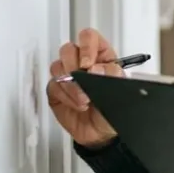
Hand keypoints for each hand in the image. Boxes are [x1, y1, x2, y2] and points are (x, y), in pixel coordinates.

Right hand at [45, 27, 123, 148]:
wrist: (101, 134)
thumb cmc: (113, 110)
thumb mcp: (121, 90)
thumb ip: (112, 75)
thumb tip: (97, 68)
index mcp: (102, 57)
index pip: (89, 38)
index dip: (86, 47)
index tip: (88, 63)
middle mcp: (83, 64)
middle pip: (68, 49)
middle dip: (74, 66)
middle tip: (83, 80)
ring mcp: (68, 76)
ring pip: (57, 66)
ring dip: (71, 84)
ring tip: (84, 98)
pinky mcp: (57, 90)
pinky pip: (53, 85)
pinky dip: (65, 96)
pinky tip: (77, 104)